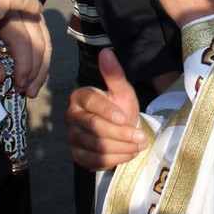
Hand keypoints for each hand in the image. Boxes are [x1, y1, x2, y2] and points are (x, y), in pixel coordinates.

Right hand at [66, 50, 146, 170]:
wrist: (120, 130)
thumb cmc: (120, 107)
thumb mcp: (122, 91)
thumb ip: (114, 74)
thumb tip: (106, 51)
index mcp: (80, 96)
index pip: (91, 103)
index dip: (108, 111)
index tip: (125, 118)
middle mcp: (71, 116)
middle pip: (93, 127)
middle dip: (120, 134)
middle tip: (141, 138)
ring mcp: (72, 137)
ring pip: (95, 145)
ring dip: (120, 148)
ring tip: (139, 145)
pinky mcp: (76, 155)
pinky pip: (92, 161)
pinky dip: (113, 160)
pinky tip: (128, 155)